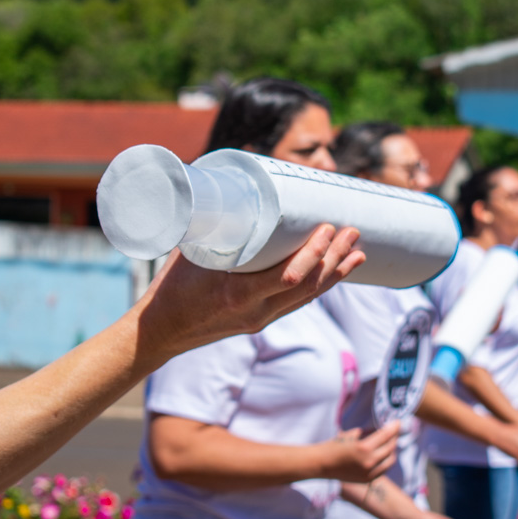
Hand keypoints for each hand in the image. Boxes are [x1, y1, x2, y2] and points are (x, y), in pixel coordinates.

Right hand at [139, 224, 364, 362]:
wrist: (159, 332)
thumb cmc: (169, 289)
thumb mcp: (189, 253)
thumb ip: (213, 225)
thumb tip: (228, 186)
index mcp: (237, 296)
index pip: (289, 278)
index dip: (315, 254)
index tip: (327, 227)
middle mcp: (256, 312)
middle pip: (308, 286)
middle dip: (335, 258)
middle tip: (352, 231)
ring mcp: (261, 319)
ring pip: (308, 297)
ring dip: (335, 273)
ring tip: (357, 252)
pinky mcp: (261, 320)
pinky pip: (298, 303)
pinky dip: (320, 286)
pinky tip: (336, 273)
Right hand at [319, 421, 398, 482]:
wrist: (322, 464)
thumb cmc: (335, 445)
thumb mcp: (352, 434)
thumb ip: (368, 433)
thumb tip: (381, 430)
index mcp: (364, 447)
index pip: (386, 435)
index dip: (394, 427)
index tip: (398, 422)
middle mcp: (369, 461)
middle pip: (390, 447)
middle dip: (394, 437)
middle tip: (394, 430)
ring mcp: (370, 472)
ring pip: (390, 460)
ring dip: (392, 450)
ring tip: (389, 442)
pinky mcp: (368, 480)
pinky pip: (384, 469)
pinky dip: (386, 460)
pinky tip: (384, 454)